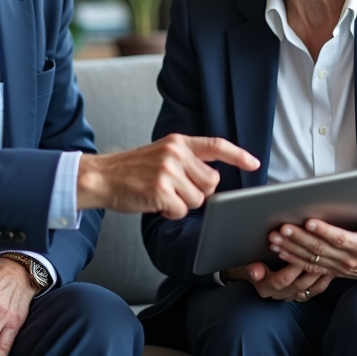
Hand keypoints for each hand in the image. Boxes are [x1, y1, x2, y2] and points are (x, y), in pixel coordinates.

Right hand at [76, 134, 259, 218]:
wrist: (101, 176)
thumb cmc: (133, 170)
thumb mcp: (162, 154)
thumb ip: (187, 161)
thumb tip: (214, 180)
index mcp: (178, 142)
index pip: (216, 145)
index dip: (238, 155)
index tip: (255, 163)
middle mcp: (175, 153)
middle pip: (211, 182)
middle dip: (198, 192)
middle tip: (175, 189)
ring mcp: (168, 171)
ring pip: (199, 200)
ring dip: (183, 204)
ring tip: (162, 195)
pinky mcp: (160, 190)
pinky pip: (181, 210)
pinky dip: (170, 213)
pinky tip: (155, 203)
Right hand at [220, 261, 334, 301]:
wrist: (246, 277)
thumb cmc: (244, 267)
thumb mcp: (242, 267)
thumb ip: (250, 270)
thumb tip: (256, 272)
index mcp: (265, 288)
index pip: (282, 279)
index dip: (293, 267)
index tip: (302, 253)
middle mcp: (278, 295)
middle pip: (298, 285)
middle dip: (310, 270)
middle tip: (321, 258)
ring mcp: (288, 296)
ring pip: (307, 290)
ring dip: (318, 277)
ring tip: (328, 264)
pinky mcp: (296, 295)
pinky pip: (312, 293)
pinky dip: (321, 284)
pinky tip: (329, 274)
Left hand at [267, 200, 356, 284]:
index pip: (339, 238)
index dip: (323, 231)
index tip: (309, 222)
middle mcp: (348, 260)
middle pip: (319, 249)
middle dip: (299, 239)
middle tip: (281, 228)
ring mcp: (339, 268)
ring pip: (311, 259)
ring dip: (291, 249)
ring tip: (274, 239)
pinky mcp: (333, 272)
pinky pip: (310, 267)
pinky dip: (293, 260)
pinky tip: (279, 251)